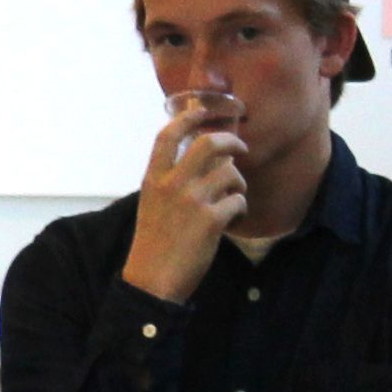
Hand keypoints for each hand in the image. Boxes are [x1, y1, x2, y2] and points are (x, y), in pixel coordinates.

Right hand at [119, 89, 251, 303]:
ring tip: (233, 200)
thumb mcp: (151, 205)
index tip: (203, 112)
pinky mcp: (211, 221)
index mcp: (153, 179)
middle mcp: (172, 184)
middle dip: (231, 141)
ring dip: (238, 185)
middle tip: (241, 148)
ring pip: (230, 174)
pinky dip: (241, 210)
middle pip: (209, 144)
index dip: (188, 118)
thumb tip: (200, 164)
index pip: (168, 135)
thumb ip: (168, 182)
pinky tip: (233, 221)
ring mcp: (192, 201)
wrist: (152, 280)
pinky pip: (239, 202)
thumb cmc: (153, 244)